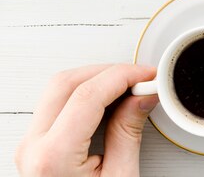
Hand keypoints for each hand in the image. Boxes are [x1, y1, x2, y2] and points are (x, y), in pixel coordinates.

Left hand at [15, 64, 157, 176]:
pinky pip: (56, 106)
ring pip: (58, 89)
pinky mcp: (35, 147)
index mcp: (53, 157)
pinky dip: (85, 95)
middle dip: (108, 71)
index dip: (123, 76)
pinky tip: (109, 100)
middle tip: (139, 78)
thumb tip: (142, 97)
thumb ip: (129, 132)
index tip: (146, 76)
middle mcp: (33, 148)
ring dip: (95, 80)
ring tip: (128, 88)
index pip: (88, 94)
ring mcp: (30, 146)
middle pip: (66, 83)